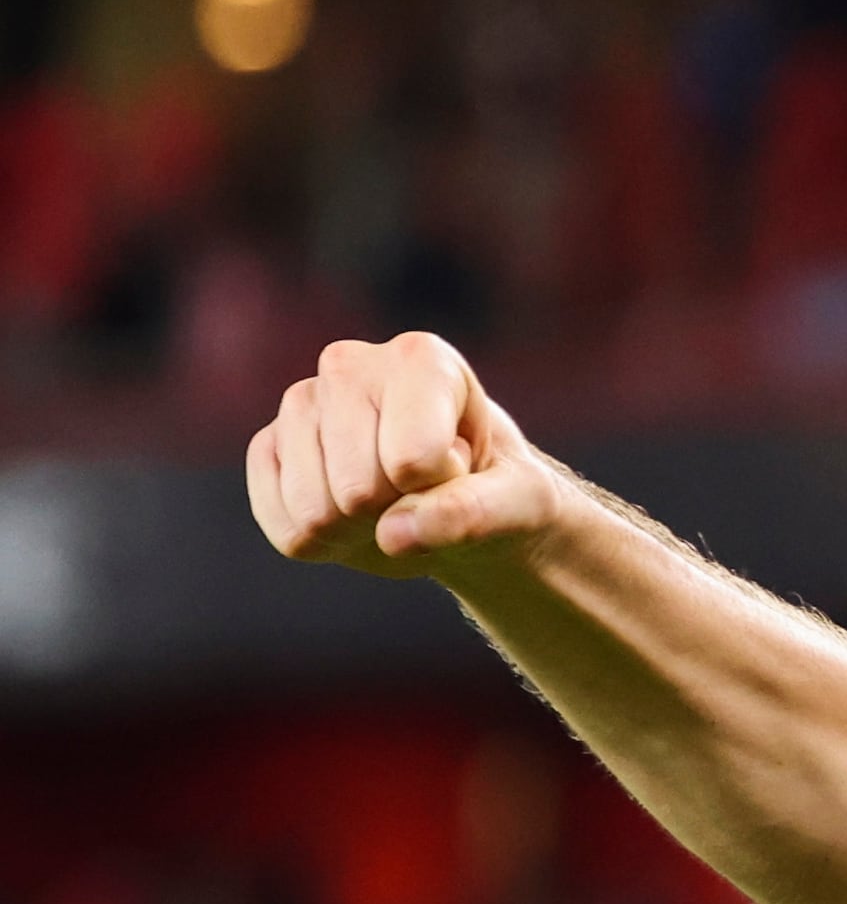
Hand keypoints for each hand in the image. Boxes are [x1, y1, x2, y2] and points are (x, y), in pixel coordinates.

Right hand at [247, 334, 575, 579]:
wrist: (461, 500)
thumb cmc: (499, 492)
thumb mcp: (521, 505)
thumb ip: (474, 513)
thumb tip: (395, 534)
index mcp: (421, 359)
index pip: (413, 458)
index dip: (441, 487)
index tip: (462, 465)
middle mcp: (350, 366)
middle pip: (358, 489)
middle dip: (397, 511)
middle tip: (424, 489)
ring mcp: (300, 404)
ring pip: (315, 512)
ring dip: (360, 530)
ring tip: (392, 498)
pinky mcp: (268, 447)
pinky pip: (284, 527)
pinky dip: (324, 544)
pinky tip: (353, 515)